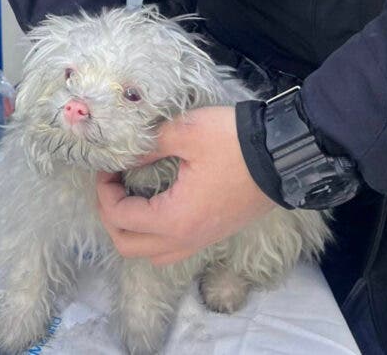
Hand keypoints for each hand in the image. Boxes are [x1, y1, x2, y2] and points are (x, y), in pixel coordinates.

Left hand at [96, 106, 275, 265]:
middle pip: (128, 246)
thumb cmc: (234, 144)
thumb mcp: (185, 133)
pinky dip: (155, 236)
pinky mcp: (213, 235)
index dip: (104, 192)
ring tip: (130, 199)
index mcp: (173, 219)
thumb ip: (148, 146)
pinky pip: (172, 249)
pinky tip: (156, 207)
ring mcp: (201, 241)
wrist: (282, 157)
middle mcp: (185, 239)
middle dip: (111, 217)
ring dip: (132, 231)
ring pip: (151, 254)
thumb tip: (124, 155)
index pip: (119, 217)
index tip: (107, 167)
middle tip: (112, 186)